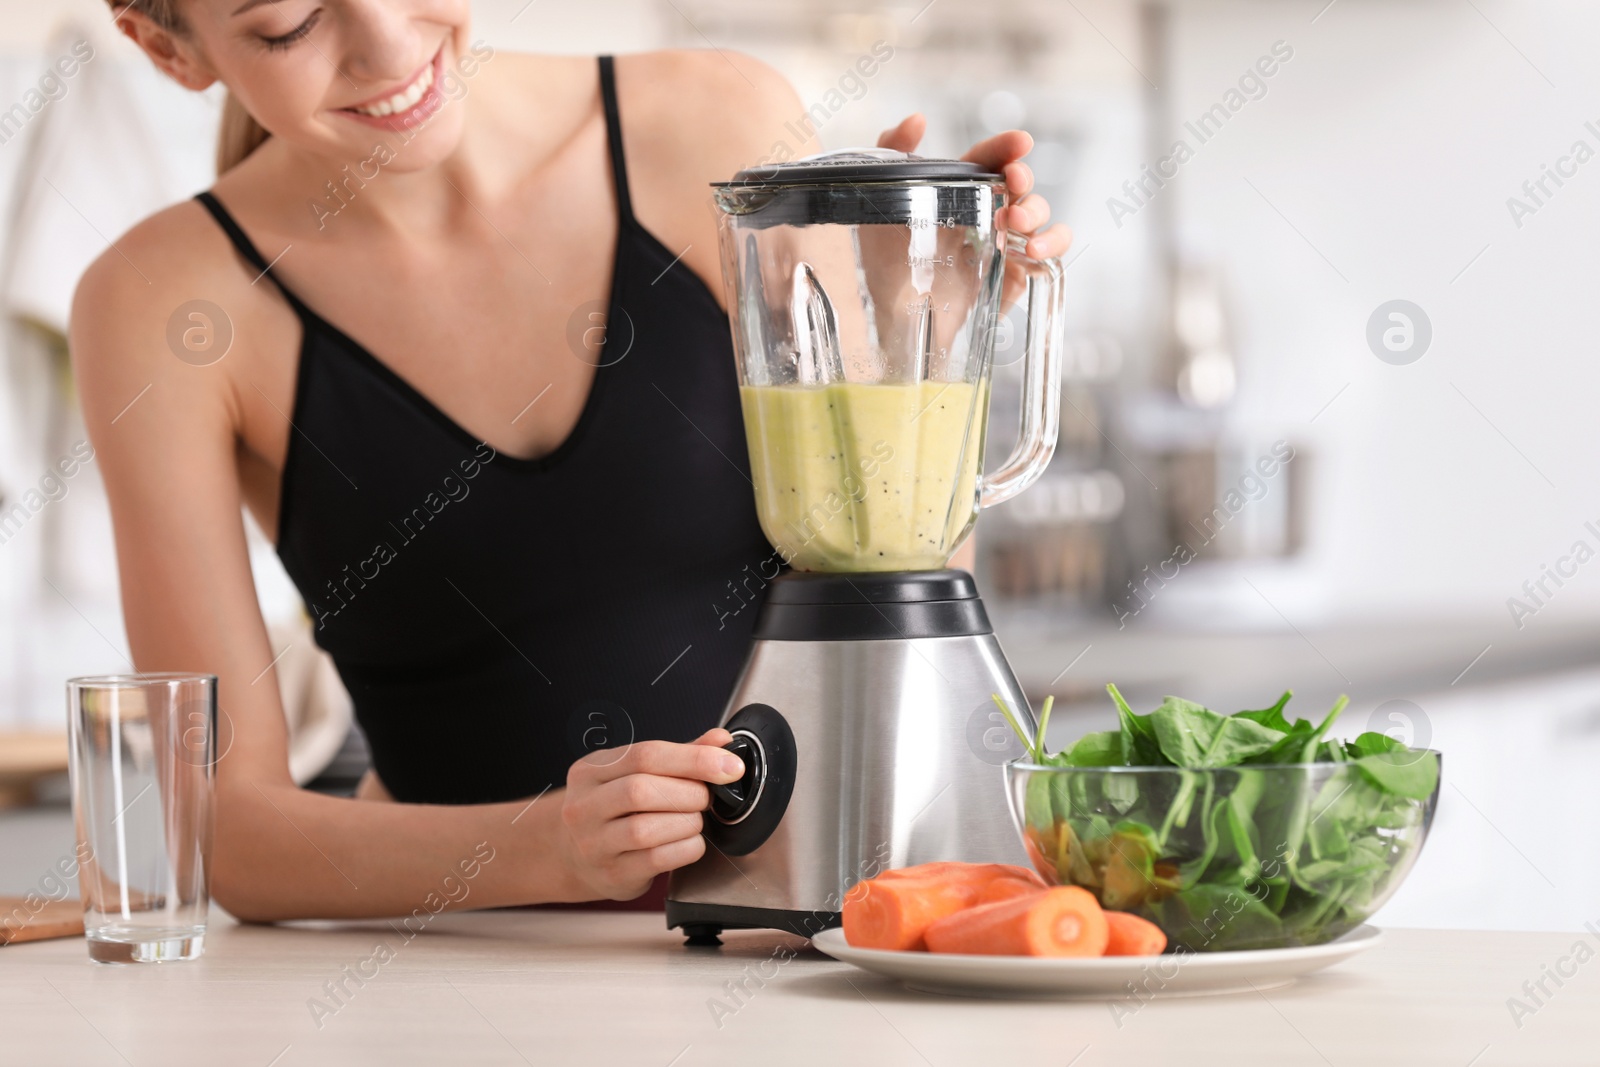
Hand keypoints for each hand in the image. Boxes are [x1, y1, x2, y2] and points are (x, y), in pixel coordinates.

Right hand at [557, 729, 742, 900]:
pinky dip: (686, 848)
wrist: (575, 855)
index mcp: (591, 770)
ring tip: (695, 819)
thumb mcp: (634, 773)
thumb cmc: (613, 809)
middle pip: (641, 790)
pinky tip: (690, 842)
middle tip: (705, 797)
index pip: (645, 754)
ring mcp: (593, 843)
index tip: (729, 765)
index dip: (694, 758)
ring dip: (687, 822)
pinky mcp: (612, 874)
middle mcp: (584, 806)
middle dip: (689, 792)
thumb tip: (720, 740)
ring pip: (646, 829)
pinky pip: (657, 860)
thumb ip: (679, 755)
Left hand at [877, 115, 1072, 260]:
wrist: (889, 315)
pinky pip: (1049, 255)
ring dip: (1037, 213)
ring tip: (1015, 224)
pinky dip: (1053, 246)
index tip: (1019, 142)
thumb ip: (891, 152)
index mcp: (958, 192)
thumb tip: (917, 120)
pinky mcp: (1013, 276)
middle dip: (1023, 179)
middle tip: (1013, 183)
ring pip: (1041, 216)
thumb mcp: (879, 202)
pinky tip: (1032, 252)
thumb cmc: (884, 260)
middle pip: (1021, 185)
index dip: (1006, 147)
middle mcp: (985, 214)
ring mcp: (1003, 245)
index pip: (990, 160)